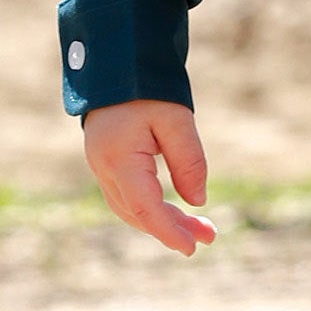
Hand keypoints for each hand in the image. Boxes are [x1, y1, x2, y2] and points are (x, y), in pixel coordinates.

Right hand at [84, 99, 216, 254]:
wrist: (115, 62)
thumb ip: (189, 161)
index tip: (192, 247)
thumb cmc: (147, 86)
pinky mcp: (106, 163)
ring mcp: (101, 167)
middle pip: (139, 213)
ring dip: (163, 221)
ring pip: (132, 208)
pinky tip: (173, 212)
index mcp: (120, 158)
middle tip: (209, 237)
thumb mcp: (177, 119)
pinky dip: (151, 208)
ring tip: (200, 229)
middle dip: (173, 229)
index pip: (145, 208)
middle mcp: (104, 168)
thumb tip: (197, 202)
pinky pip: (128, 197)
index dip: (169, 231)